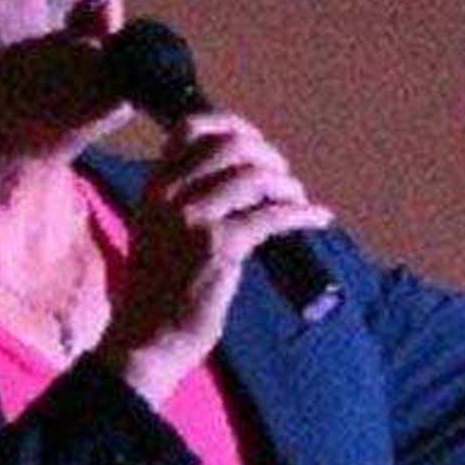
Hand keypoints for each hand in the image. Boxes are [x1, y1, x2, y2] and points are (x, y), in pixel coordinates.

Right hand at [95, 112, 333, 404]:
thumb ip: (183, 200)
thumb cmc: (159, 291)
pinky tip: (317, 218)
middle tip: (283, 177)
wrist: (147, 339)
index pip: (189, 129)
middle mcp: (169, 196)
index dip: (232, 125)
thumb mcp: (156, 231)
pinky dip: (301, 214)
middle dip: (267, 155)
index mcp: (154, 187)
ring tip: (298, 198)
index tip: (256, 142)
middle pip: (230, 146)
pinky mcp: (218, 248)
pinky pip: (271, 217)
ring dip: (287, 184)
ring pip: (253, 176)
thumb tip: (241, 178)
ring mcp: (192, 220)